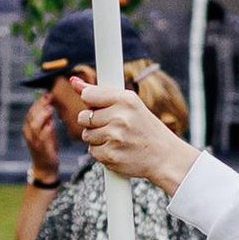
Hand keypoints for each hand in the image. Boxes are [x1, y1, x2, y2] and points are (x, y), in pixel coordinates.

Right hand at [22, 89, 59, 182]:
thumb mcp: (47, 130)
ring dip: (42, 116)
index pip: (31, 110)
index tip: (48, 92)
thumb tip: (50, 104)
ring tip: (50, 108)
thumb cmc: (47, 147)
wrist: (44, 167)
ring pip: (34, 125)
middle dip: (40, 105)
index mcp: (29, 127)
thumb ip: (47, 118)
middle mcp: (28, 133)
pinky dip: (46, 130)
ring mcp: (33, 141)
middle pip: (31, 115)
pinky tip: (51, 124)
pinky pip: (41, 138)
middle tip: (50, 96)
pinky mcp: (40, 149)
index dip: (39, 101)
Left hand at [79, 85, 196, 190]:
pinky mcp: (110, 156)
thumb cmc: (145, 128)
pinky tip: (117, 150)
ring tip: (117, 139)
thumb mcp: (130, 104)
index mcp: (126, 99)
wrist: (165, 157)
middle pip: (83, 117)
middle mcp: (121, 117)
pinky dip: (102, 153)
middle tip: (113, 126)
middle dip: (93, 122)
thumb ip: (100, 93)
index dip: (91, 103)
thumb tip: (73, 82)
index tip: (100, 108)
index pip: (88, 95)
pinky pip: (92, 151)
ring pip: (86, 135)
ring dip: (97, 138)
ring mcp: (115, 137)